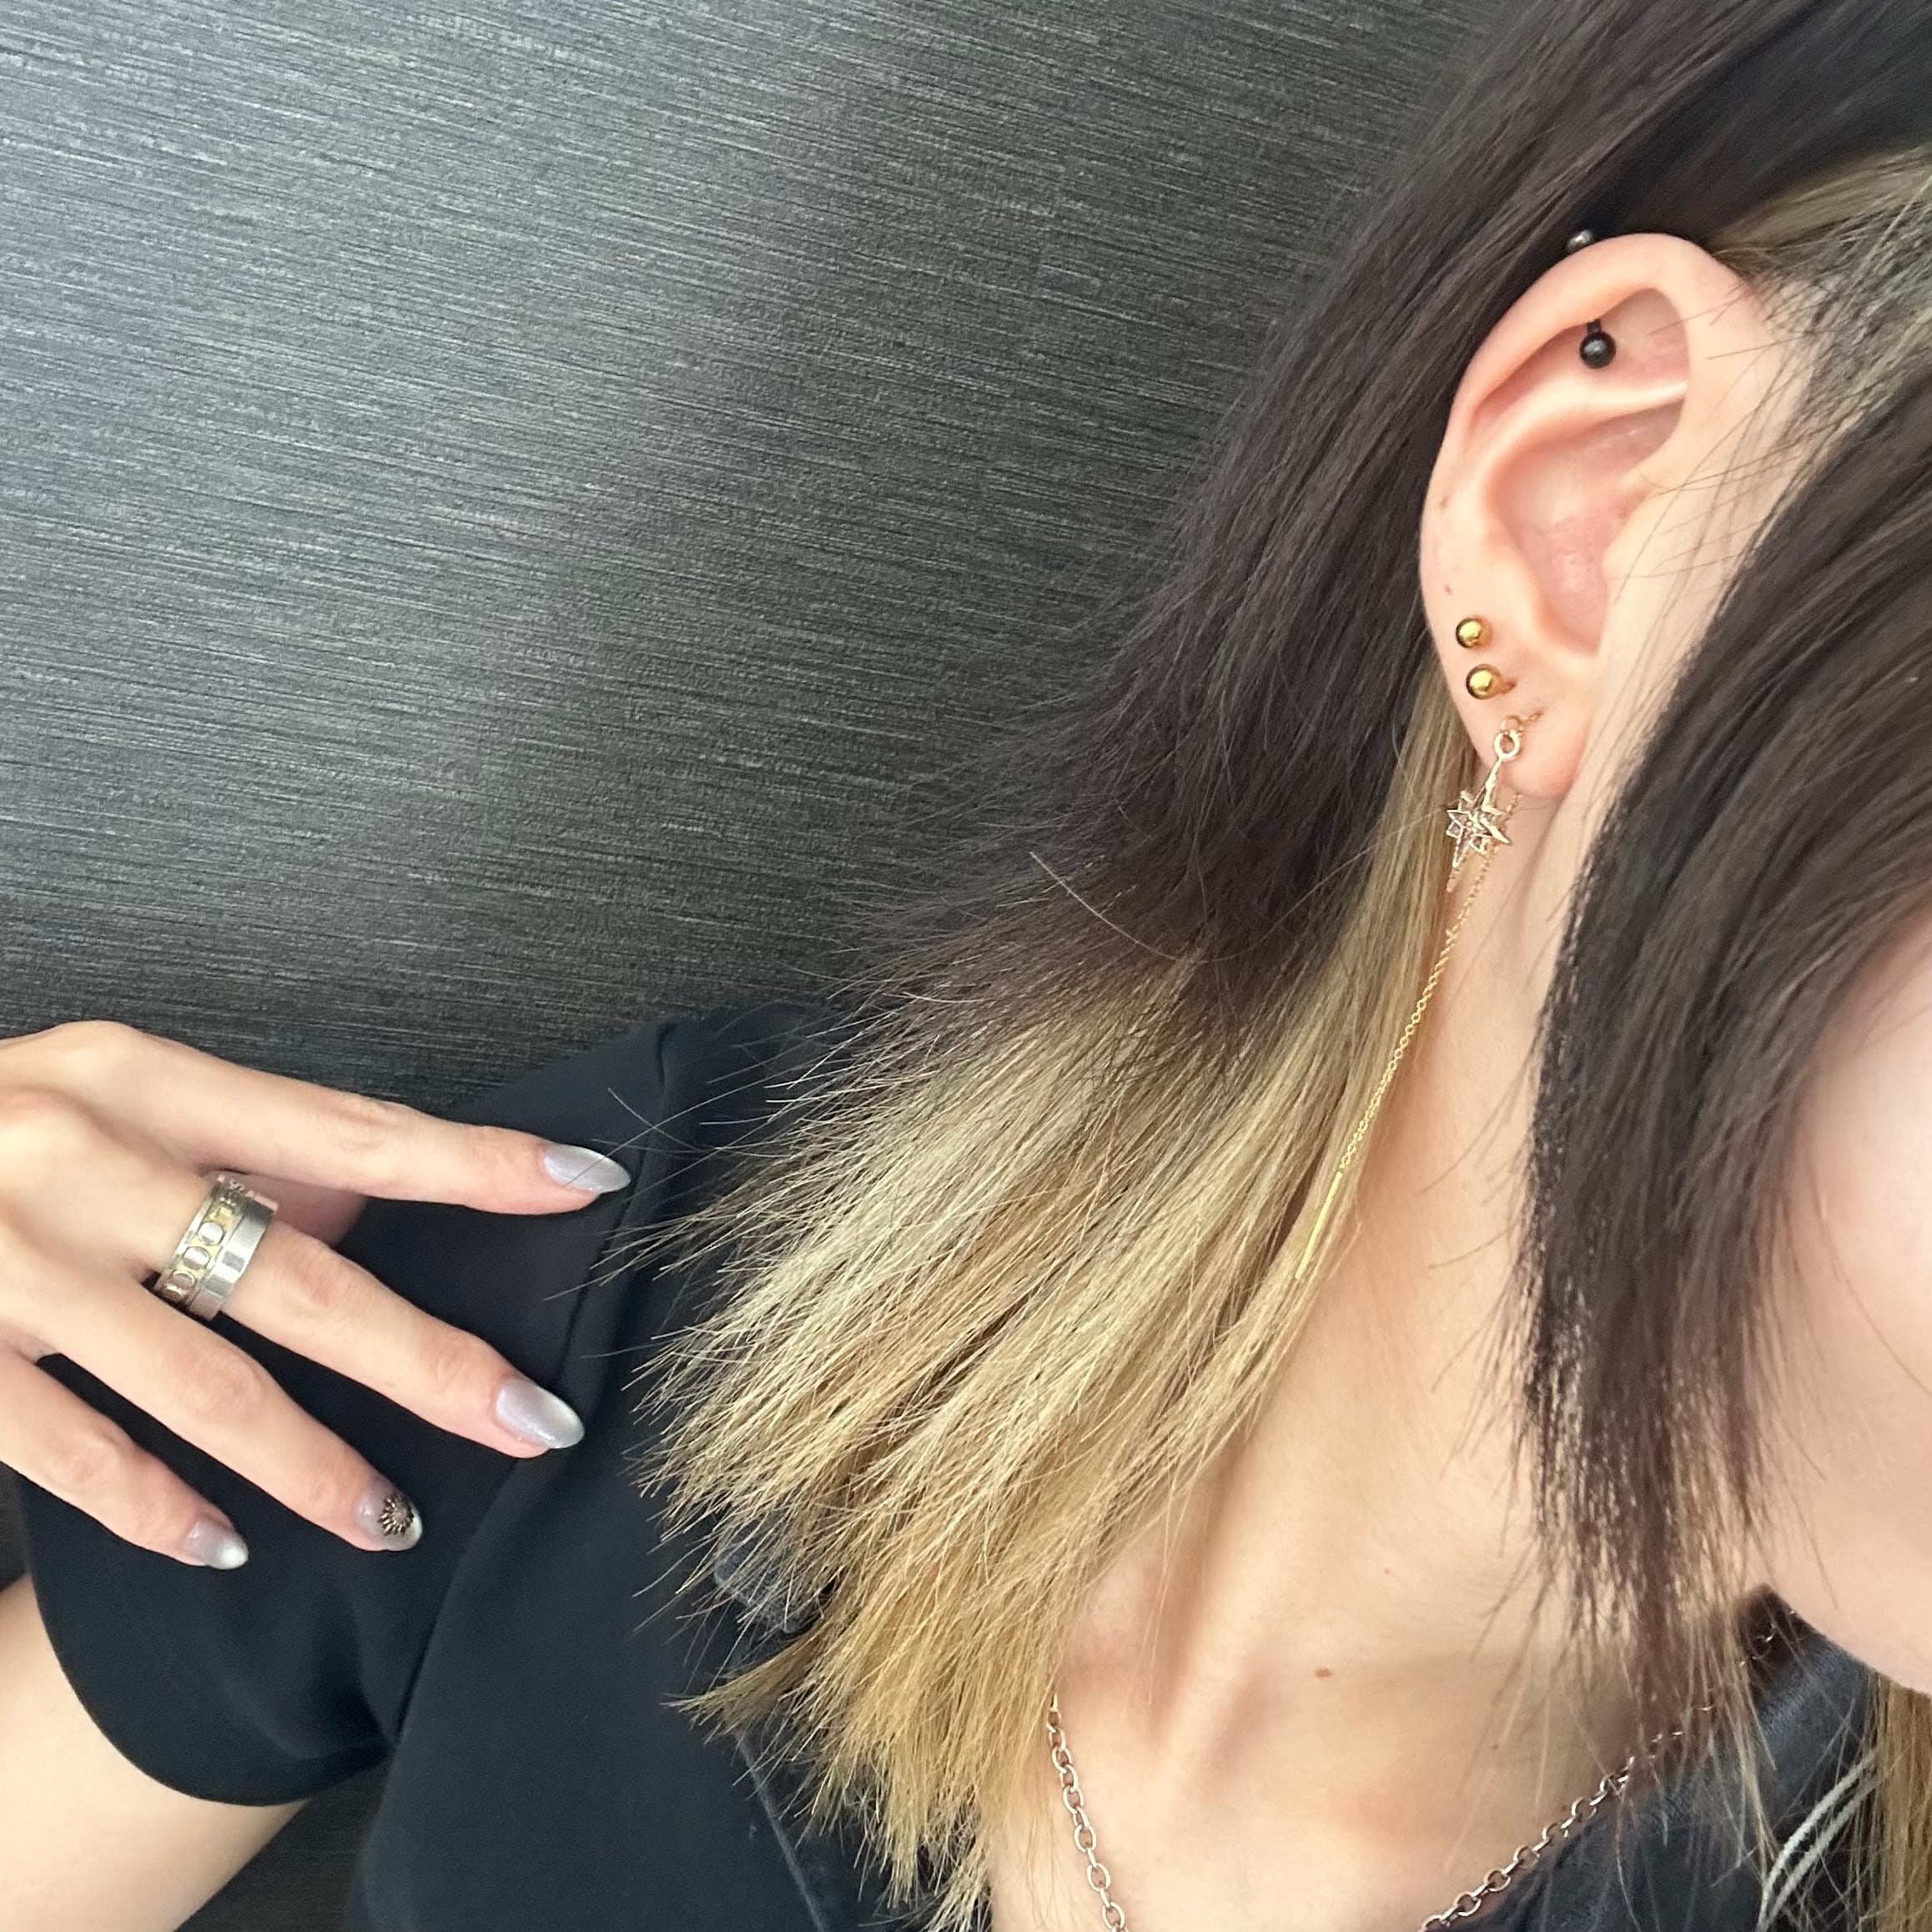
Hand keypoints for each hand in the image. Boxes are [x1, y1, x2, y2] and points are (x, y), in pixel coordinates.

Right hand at [0, 1020, 630, 1563]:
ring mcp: (6, 1253)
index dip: (475, 1162)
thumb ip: (237, 1148)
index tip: (585, 1185)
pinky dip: (155, 1508)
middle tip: (536, 1421)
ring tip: (390, 1518)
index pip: (350, 1127)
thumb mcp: (105, 1098)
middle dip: (429, 1361)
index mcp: (143, 1078)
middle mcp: (83, 1153)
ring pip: (199, 1380)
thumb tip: (389, 1197)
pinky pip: (70, 1449)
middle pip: (300, 1275)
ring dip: (312, 1463)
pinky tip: (225, 1548)